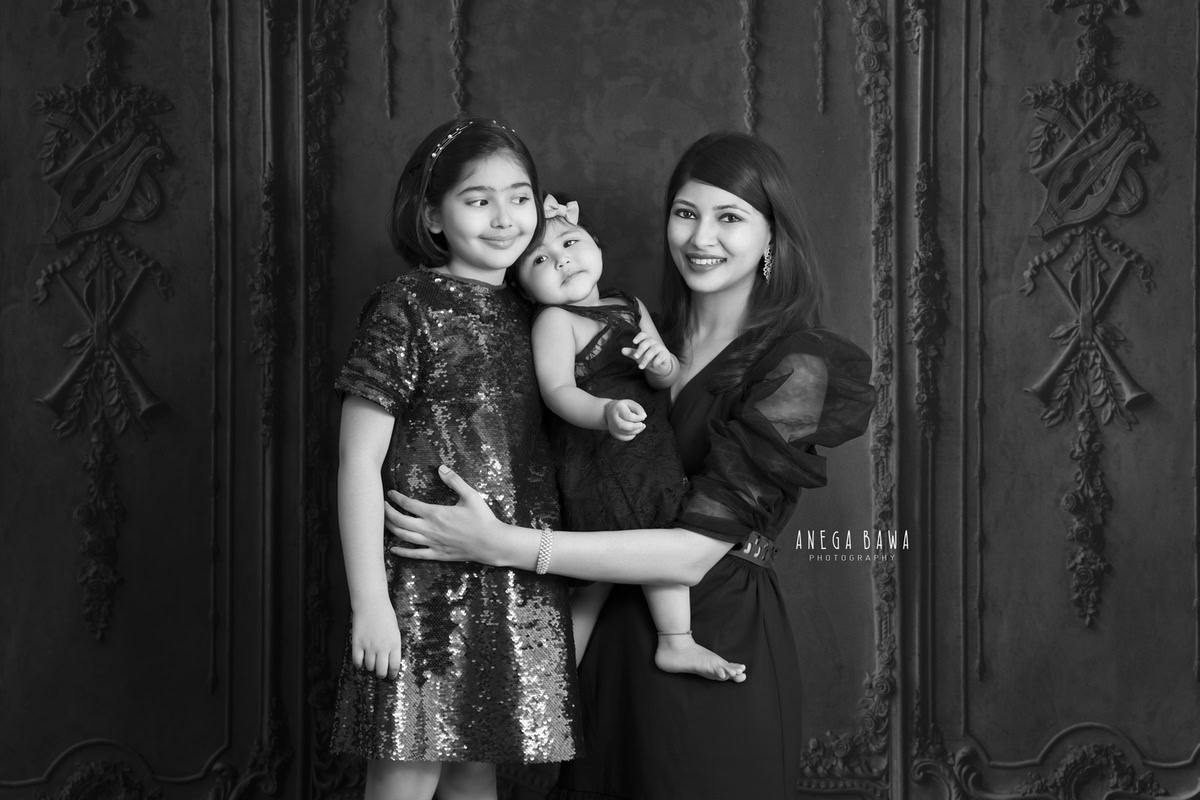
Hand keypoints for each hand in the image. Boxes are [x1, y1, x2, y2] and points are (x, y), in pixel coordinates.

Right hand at [351, 599, 402, 679]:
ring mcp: (369, 646)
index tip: (391, 677)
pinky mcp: (357, 644)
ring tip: (370, 664)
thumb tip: (390, 660)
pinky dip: (358, 664)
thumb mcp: (395, 631)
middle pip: (381, 671)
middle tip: (380, 674)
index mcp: (395, 644)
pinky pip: (357, 661)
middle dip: (381, 675)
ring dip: (370, 668)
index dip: (392, 674)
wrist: (371, 604)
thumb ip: (393, 645)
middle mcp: (382, 648)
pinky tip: (360, 661)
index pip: (394, 666)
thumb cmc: (385, 615)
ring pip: (369, 667)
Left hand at [385, 465, 502, 562]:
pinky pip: (415, 554)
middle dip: (387, 513)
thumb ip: (455, 481)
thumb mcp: (471, 495)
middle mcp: (430, 529)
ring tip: (383, 522)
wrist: (491, 543)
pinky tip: (393, 549)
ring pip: (404, 537)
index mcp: (436, 513)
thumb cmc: (482, 518)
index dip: (396, 498)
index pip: (408, 505)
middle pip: (400, 521)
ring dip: (391, 528)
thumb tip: (441, 467)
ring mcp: (432, 543)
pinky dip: (402, 552)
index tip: (390, 493)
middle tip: (382, 506)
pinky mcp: (437, 554)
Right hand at [604, 398, 645, 440]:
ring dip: (635, 431)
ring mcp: (612, 426)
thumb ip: (638, 409)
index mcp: (618, 408)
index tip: (643, 418)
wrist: (610, 411)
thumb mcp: (630, 403)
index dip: (637, 418)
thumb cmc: (623, 407)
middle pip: (623, 426)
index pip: (628, 416)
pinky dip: (631, 436)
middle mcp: (613, 418)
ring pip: (624, 433)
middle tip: (643, 425)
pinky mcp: (613, 432)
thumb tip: (644, 416)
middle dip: (635, 427)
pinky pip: (623, 438)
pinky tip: (634, 430)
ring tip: (641, 426)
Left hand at [622, 333, 674, 376]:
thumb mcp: (639, 356)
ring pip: (653, 350)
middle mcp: (654, 342)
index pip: (643, 335)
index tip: (634, 342)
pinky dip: (656, 362)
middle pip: (647, 342)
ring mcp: (660, 347)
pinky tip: (652, 367)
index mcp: (646, 340)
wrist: (659, 366)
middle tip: (635, 357)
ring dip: (646, 359)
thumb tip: (622, 350)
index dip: (639, 337)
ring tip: (640, 367)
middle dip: (640, 350)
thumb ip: (631, 352)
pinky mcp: (665, 354)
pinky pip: (661, 356)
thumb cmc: (647, 357)